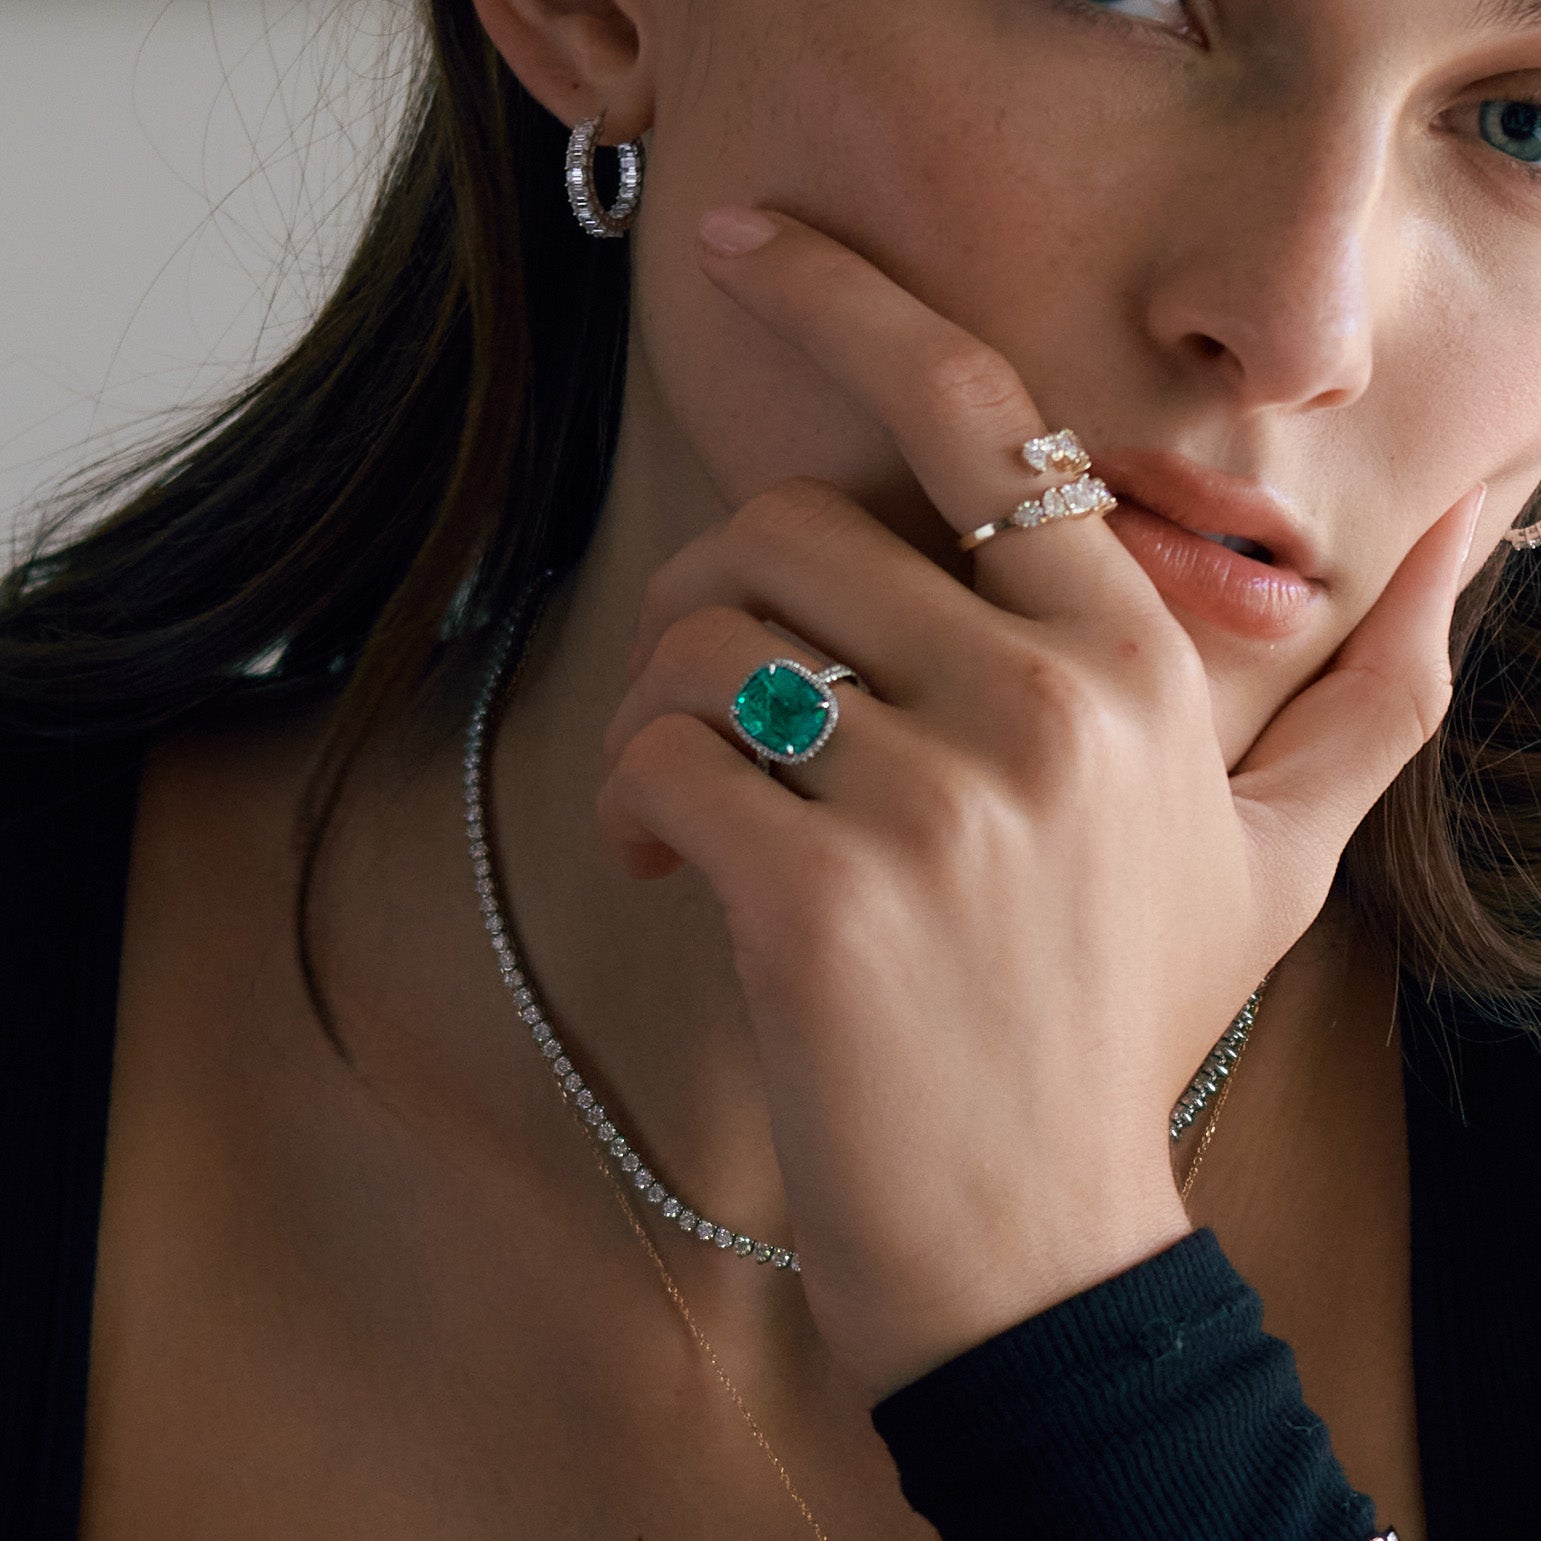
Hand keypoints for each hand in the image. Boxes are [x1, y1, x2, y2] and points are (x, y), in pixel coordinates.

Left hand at [595, 207, 1483, 1400]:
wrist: (1040, 1243)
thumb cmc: (1127, 1033)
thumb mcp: (1279, 856)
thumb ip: (1384, 690)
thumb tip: (1487, 528)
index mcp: (1136, 661)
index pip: (976, 413)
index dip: (847, 299)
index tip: (742, 240)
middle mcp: (1048, 705)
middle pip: (787, 524)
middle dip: (713, 603)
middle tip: (717, 707)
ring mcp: (936, 802)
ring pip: (703, 633)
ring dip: (663, 705)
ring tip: (695, 801)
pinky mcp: (820, 899)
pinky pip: (658, 755)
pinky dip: (633, 799)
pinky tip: (668, 866)